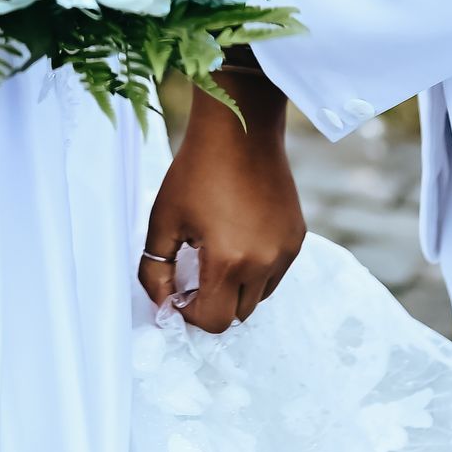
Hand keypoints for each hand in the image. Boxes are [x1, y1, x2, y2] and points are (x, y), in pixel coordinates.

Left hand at [138, 58, 304, 332]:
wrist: (240, 130)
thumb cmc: (196, 170)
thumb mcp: (162, 219)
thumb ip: (155, 269)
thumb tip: (162, 304)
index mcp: (229, 260)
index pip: (213, 321)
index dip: (190, 314)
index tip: (179, 290)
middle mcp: (264, 262)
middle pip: (237, 314)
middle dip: (212, 303)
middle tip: (194, 273)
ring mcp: (285, 250)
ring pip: (259, 296)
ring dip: (236, 289)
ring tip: (217, 253)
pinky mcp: (297, 237)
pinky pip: (275, 273)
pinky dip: (257, 270)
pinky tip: (239, 238)